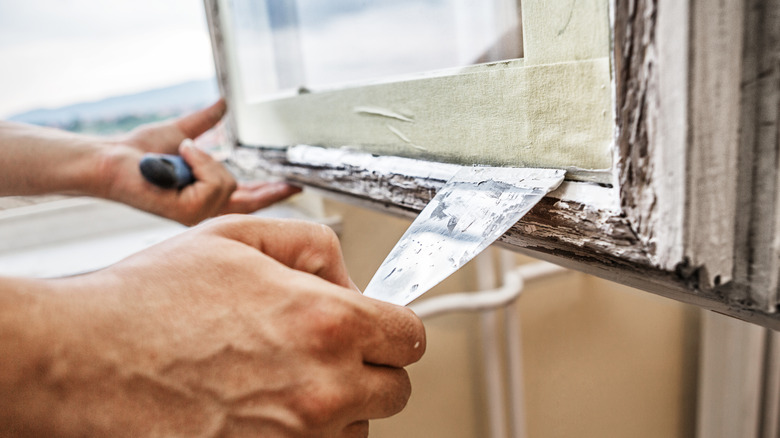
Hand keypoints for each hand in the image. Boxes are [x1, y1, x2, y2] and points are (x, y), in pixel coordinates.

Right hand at [28, 216, 424, 436]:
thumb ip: (311, 245)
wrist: (84, 359)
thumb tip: (347, 274)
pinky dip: (303, 435)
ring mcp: (296, 437)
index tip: (376, 330)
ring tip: (284, 382)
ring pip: (357, 429)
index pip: (409, 337)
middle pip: (393, 390)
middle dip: (368, 369)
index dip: (391, 328)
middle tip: (327, 354)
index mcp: (326, 322)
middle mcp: (322, 387)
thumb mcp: (237, 236)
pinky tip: (264, 410)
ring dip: (336, 408)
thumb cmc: (149, 300)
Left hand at [100, 100, 300, 224]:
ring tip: (179, 154)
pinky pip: (214, 181)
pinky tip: (179, 160)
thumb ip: (205, 122)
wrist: (112, 159)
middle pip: (249, 201)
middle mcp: (205, 211)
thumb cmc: (138, 153)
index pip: (247, 198)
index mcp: (206, 196)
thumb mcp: (182, 132)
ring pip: (227, 182)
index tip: (292, 186)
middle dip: (269, 191)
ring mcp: (198, 215)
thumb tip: (223, 104)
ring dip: (203, 158)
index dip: (271, 192)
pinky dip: (198, 162)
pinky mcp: (189, 212)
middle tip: (292, 185)